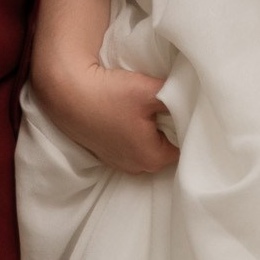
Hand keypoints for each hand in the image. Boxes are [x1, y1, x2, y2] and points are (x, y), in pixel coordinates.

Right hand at [34, 57, 178, 176]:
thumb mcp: (151, 91)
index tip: (188, 109)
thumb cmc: (110, 95)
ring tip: (149, 107)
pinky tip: (129, 112)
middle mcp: (137, 168)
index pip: (185, 147)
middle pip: (166, 148)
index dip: (188, 126)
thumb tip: (192, 98)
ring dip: (150, 130)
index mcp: (153, 158)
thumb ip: (178, 97)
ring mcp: (118, 162)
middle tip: (172, 105)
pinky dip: (133, 131)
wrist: (67, 93)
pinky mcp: (105, 151)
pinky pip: (129, 143)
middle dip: (170, 129)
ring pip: (147, 145)